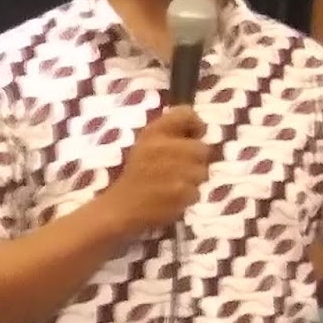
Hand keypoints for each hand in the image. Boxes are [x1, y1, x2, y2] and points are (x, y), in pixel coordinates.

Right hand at [102, 105, 212, 237]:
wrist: (120, 208)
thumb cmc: (135, 175)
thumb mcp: (145, 144)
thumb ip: (170, 133)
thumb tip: (201, 131)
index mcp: (154, 132)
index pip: (186, 114)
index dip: (196, 126)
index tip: (191, 138)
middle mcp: (165, 146)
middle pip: (202, 148)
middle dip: (195, 161)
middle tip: (180, 170)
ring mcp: (175, 170)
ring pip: (202, 172)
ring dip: (192, 181)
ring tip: (172, 185)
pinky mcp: (180, 192)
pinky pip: (196, 192)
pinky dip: (186, 198)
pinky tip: (171, 198)